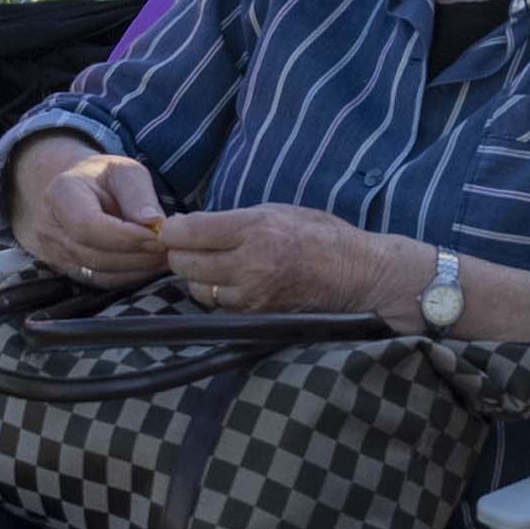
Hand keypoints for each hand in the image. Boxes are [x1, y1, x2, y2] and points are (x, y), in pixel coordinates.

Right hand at [14, 140, 174, 284]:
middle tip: (168, 249)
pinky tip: (149, 266)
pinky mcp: (65, 270)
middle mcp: (50, 226)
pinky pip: (99, 281)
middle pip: (93, 254)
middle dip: (136, 255)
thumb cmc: (104, 177)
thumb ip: (138, 194)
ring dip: (136, 269)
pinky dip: (128, 277)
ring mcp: (54, 252)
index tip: (158, 236)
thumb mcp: (124, 171)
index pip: (88, 225)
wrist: (79, 188)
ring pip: (98, 273)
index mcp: (60, 193)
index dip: (125, 237)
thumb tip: (155, 222)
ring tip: (163, 257)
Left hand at [157, 205, 409, 314]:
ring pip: (197, 289)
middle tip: (191, 246)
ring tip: (216, 265)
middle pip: (183, 263)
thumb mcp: (277, 211)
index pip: (188, 232)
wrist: (356, 275)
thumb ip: (234, 219)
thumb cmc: (319, 235)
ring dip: (198, 278)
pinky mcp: (256, 317)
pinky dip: (218, 295)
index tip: (174, 228)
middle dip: (181, 254)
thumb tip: (192, 226)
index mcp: (254, 228)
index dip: (172, 230)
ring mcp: (252, 295)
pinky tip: (234, 283)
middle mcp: (249, 264)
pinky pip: (219, 307)